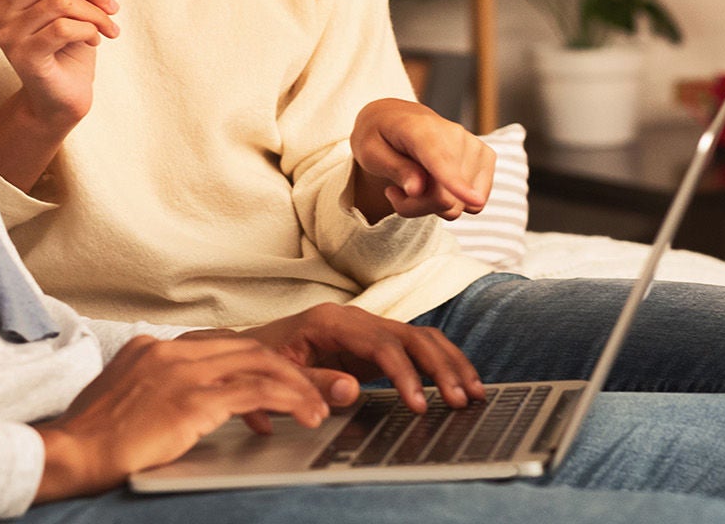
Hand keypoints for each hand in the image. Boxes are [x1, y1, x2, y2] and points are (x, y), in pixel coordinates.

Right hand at [0, 0, 118, 126]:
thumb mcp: (60, 5)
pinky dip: (90, 30)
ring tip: (108, 27)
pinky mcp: (24, 56)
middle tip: (111, 7)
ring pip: (62, 1)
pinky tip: (95, 40)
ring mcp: (6, 35)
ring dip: (96, 13)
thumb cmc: (66, 47)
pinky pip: (65, 27)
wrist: (63, 98)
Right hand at [33, 335, 333, 501]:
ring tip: (320, 406)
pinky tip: (306, 415)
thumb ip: (153, 389)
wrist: (70, 452)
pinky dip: (288, 399)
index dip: (256, 362)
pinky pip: (255, 391)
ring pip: (259, 363)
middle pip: (246, 347)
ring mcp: (180, 372)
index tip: (280, 380)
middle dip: (288, 368)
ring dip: (297, 384)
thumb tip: (181, 403)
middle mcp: (168, 350)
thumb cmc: (91, 439)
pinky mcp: (191, 400)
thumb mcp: (122, 398)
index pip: (219, 344)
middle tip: (317, 389)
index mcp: (150, 347)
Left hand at [231, 303, 484, 412]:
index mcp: (331, 321)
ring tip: (473, 394)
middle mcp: (356, 319)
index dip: (404, 374)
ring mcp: (368, 330)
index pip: (381, 344)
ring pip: (421, 339)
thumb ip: (312, 381)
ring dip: (450, 364)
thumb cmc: (262, 359)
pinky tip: (459, 383)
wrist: (251, 348)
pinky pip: (417, 349)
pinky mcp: (375, 345)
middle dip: (440, 368)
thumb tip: (351, 390)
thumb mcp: (278, 371)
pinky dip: (442, 364)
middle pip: (411, 336)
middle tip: (460, 401)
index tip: (418, 404)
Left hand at [349, 98, 493, 221]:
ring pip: (458, 205)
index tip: (475, 201)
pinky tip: (435, 185)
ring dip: (431, 205)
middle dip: (415, 206)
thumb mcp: (369, 153)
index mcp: (421, 128)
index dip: (455, 183)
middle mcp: (455, 134)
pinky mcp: (486, 158)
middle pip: (443, 198)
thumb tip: (418, 190)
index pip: (439, 160)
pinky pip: (473, 205)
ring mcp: (475, 146)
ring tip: (413, 184)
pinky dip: (453, 202)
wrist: (396, 118)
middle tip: (394, 191)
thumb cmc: (379, 137)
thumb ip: (395, 169)